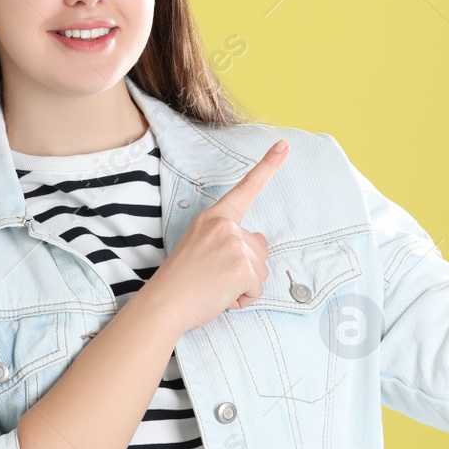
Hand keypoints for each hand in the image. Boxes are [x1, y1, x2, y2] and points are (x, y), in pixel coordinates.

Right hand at [137, 140, 288, 335]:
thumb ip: (229, 239)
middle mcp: (226, 226)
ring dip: (244, 285)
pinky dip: (244, 299)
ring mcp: (235, 245)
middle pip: (259, 247)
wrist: (164, 303)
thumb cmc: (181, 280)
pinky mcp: (243, 267)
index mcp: (214, 217)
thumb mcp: (201, 246)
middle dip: (245, 267)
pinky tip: (222, 297)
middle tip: (214, 276)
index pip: (246, 189)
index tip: (284, 145)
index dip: (268, 165)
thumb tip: (260, 241)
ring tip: (216, 287)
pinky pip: (257, 289)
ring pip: (260, 270)